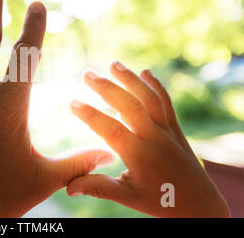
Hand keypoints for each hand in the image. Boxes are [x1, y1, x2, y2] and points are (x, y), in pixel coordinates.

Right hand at [67, 61, 229, 217]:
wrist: (200, 204)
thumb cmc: (161, 202)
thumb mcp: (128, 197)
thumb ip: (99, 187)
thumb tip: (68, 186)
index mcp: (140, 156)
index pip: (112, 130)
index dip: (91, 115)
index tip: (72, 102)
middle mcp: (155, 138)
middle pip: (130, 106)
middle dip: (107, 88)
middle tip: (87, 73)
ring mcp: (167, 130)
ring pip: (149, 98)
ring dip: (130, 79)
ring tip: (113, 64)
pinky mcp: (175, 127)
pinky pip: (166, 102)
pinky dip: (156, 85)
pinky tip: (145, 72)